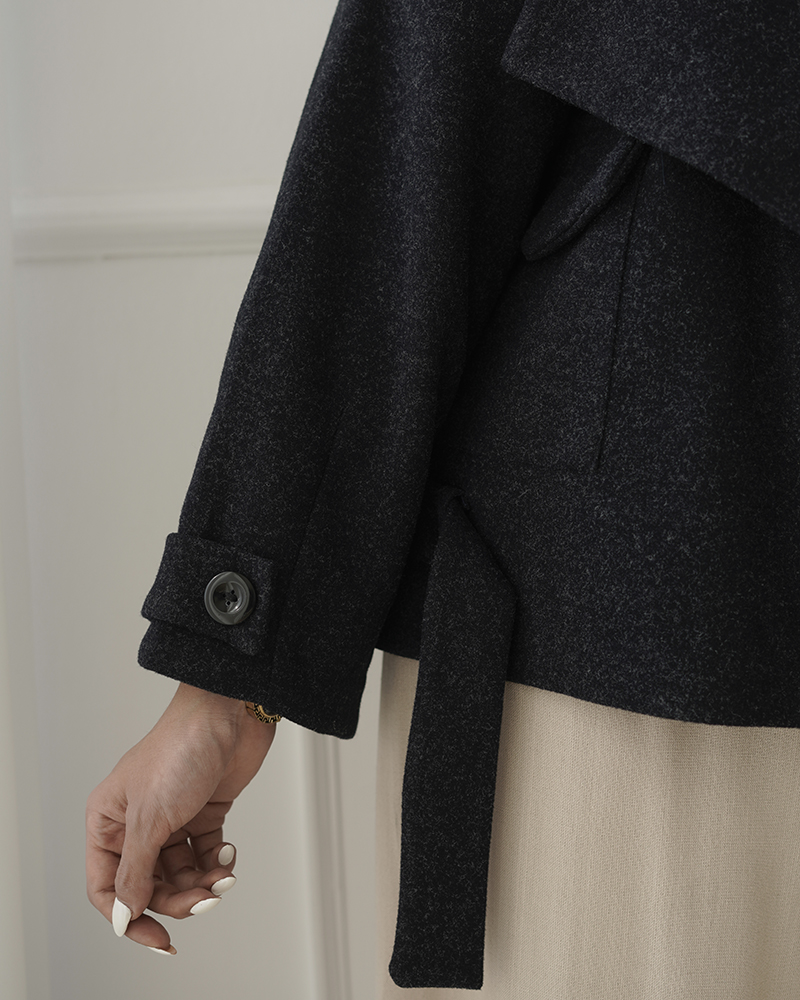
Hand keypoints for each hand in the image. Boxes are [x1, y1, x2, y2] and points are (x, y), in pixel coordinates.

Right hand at [86, 681, 275, 952]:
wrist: (229, 713)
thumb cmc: (181, 749)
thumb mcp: (151, 818)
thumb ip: (136, 871)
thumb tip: (125, 916)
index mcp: (108, 820)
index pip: (107, 887)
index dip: (129, 917)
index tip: (158, 939)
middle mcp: (136, 822)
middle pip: (148, 884)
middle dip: (176, 899)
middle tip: (204, 900)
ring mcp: (172, 817)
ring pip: (179, 873)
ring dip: (201, 882)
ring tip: (222, 877)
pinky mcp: (204, 812)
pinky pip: (205, 854)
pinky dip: (217, 862)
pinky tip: (228, 854)